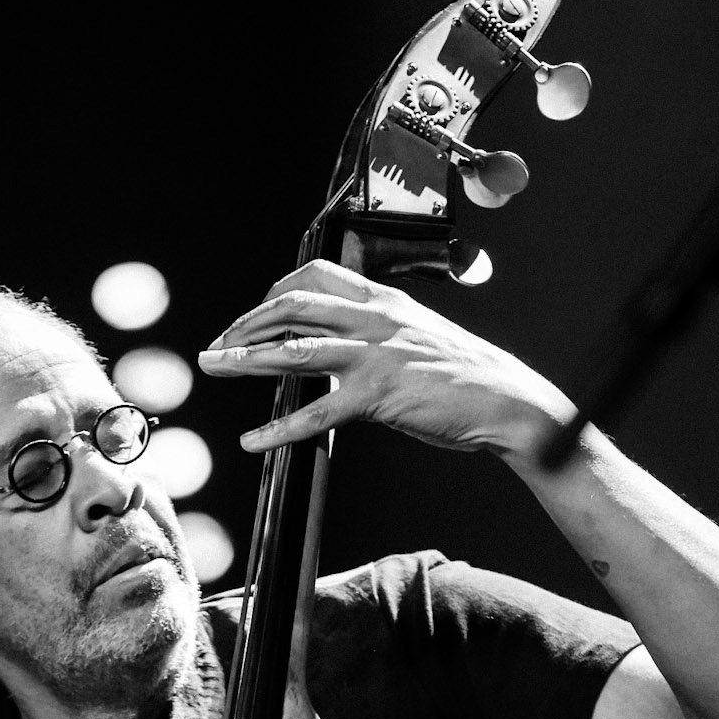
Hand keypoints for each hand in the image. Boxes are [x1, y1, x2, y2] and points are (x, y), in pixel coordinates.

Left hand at [198, 259, 572, 465]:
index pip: (315, 276)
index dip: (274, 292)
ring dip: (245, 358)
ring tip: (213, 366)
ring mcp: (374, 356)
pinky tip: (252, 441)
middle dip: (247, 322)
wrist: (504, 399)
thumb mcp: (418, 336)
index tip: (253, 314)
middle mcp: (373, 319)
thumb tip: (343, 344)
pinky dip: (278, 429)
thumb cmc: (463, 375)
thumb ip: (378, 333)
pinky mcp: (377, 396)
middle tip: (217, 344)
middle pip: (292, 305)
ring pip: (294, 350)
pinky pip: (315, 413)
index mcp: (382, 300)